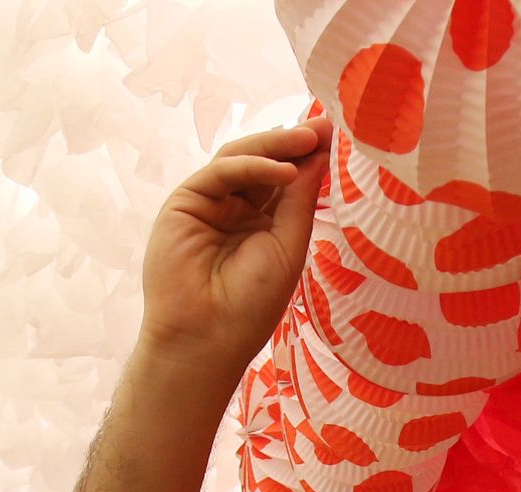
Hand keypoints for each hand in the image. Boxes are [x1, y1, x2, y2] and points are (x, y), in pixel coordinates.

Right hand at [138, 119, 334, 377]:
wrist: (207, 336)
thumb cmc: (251, 305)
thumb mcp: (288, 247)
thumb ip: (300, 200)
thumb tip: (320, 154)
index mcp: (262, 225)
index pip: (285, 182)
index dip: (308, 159)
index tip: (335, 137)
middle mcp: (235, 210)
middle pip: (264, 164)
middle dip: (294, 144)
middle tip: (325, 126)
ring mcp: (209, 204)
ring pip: (241, 159)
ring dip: (275, 145)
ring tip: (309, 138)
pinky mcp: (185, 202)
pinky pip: (221, 172)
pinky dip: (252, 166)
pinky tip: (284, 170)